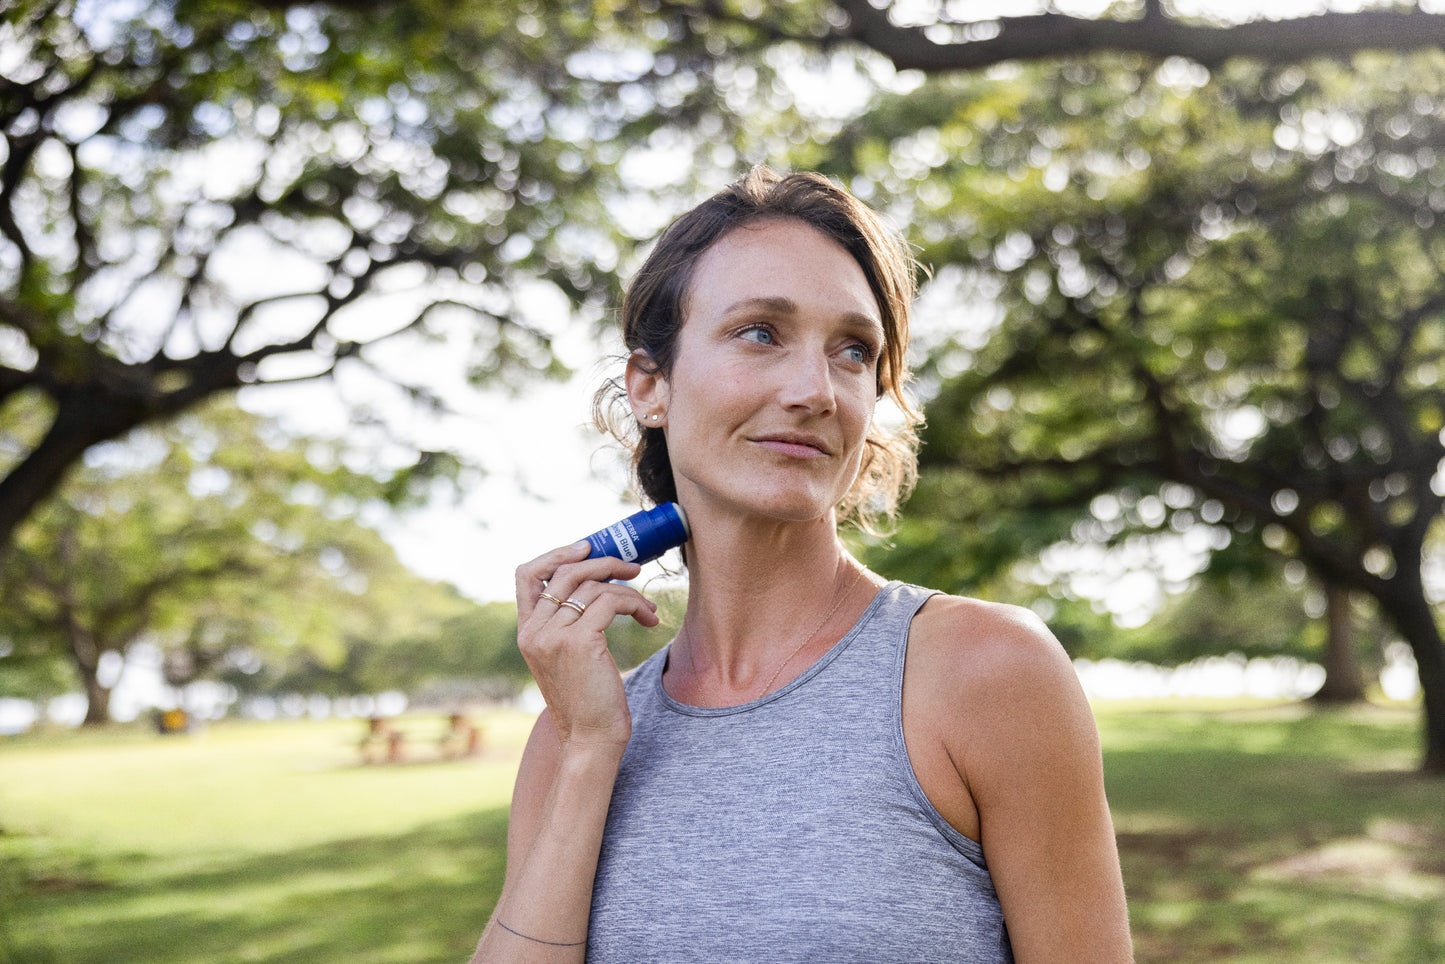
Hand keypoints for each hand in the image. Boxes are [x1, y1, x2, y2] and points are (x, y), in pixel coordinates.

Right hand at [514, 541, 659, 754]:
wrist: (591, 738)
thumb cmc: (587, 699)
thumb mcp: (567, 658)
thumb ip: (567, 625)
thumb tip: (596, 587)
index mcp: (527, 632)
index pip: (526, 575)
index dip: (556, 554)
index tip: (587, 547)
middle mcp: (534, 631)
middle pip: (566, 572)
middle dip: (604, 562)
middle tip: (633, 569)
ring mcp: (554, 636)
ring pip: (593, 586)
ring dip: (628, 589)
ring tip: (647, 606)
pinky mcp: (579, 642)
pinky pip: (610, 602)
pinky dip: (634, 603)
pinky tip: (648, 618)